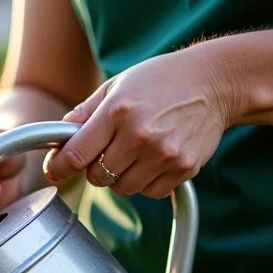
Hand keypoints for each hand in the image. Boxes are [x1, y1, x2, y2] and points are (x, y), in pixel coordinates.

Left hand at [43, 47, 236, 197]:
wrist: (216, 82)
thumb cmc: (162, 80)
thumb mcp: (117, 85)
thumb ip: (85, 112)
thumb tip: (56, 138)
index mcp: (117, 111)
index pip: (75, 155)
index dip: (60, 166)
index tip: (55, 169)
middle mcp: (139, 135)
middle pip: (96, 177)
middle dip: (95, 167)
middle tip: (108, 150)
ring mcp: (163, 154)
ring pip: (122, 188)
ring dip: (120, 177)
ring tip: (134, 152)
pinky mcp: (184, 168)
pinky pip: (150, 192)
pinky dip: (146, 182)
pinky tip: (155, 159)